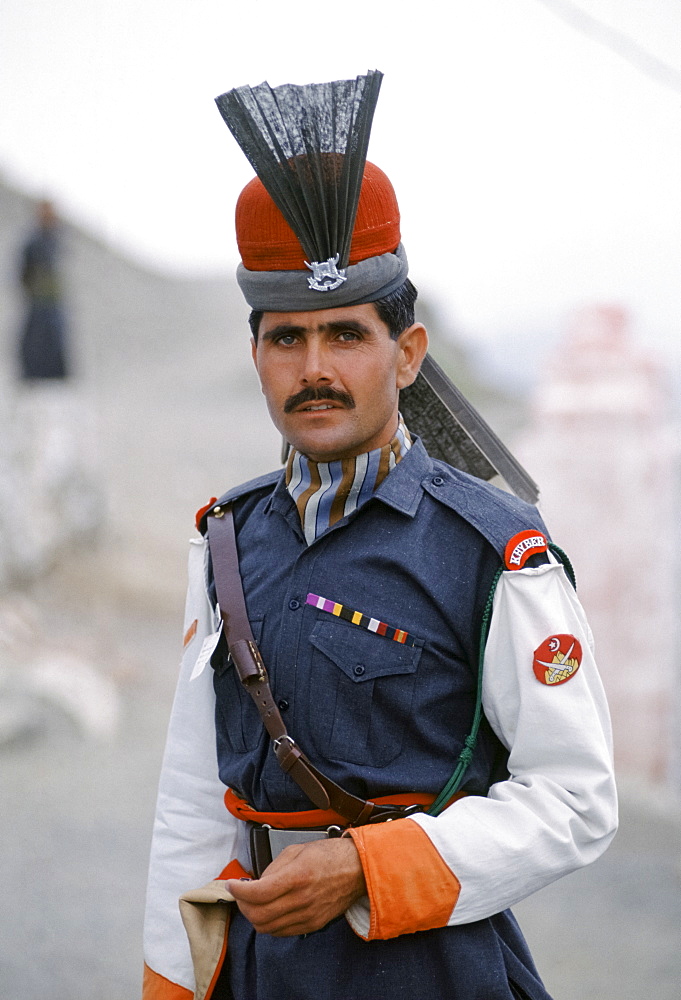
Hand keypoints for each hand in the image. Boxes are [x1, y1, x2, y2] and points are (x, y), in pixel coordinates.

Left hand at [226, 836, 365, 936]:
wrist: (357, 870)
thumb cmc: (329, 856)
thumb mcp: (297, 850)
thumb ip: (273, 868)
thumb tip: (256, 883)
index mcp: (297, 876)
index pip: (257, 892)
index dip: (238, 890)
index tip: (231, 884)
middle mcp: (301, 899)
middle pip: (258, 916)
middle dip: (242, 906)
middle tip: (239, 894)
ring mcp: (307, 915)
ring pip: (267, 928)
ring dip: (254, 917)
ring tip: (253, 903)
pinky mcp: (312, 925)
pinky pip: (281, 932)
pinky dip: (269, 924)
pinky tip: (269, 910)